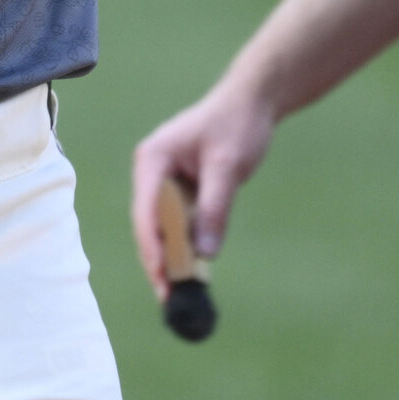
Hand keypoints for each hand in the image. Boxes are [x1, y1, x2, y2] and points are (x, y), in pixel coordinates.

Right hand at [130, 78, 276, 297]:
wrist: (253, 102)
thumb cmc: (237, 124)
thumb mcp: (228, 166)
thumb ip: (215, 208)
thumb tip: (205, 254)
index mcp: (153, 159)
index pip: (146, 210)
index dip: (153, 246)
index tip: (163, 276)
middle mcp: (152, 172)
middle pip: (149, 224)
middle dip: (159, 260)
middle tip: (170, 297)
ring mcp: (165, 182)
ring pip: (162, 228)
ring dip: (171, 258)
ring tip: (178, 294)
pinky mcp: (181, 190)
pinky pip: (178, 223)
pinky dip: (184, 246)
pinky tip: (193, 270)